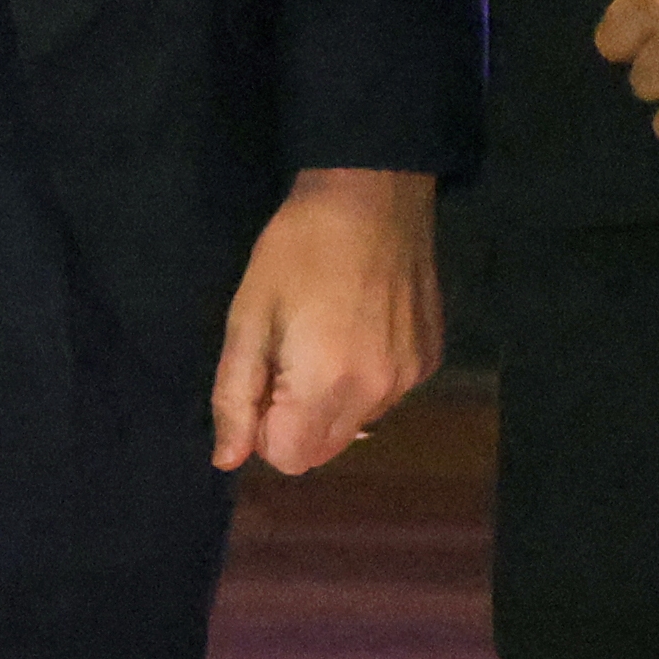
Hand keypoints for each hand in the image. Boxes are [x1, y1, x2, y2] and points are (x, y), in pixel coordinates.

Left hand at [207, 165, 441, 470]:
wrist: (372, 198)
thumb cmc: (297, 252)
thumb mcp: (247, 318)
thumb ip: (235, 395)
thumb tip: (227, 460)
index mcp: (328, 386)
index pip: (290, 458)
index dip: (262, 429)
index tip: (259, 380)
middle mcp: (380, 394)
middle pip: (325, 449)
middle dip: (294, 421)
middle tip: (284, 357)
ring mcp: (413, 377)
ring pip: (356, 424)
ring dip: (329, 401)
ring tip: (321, 337)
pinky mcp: (431, 358)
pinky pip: (387, 395)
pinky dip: (364, 379)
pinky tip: (356, 329)